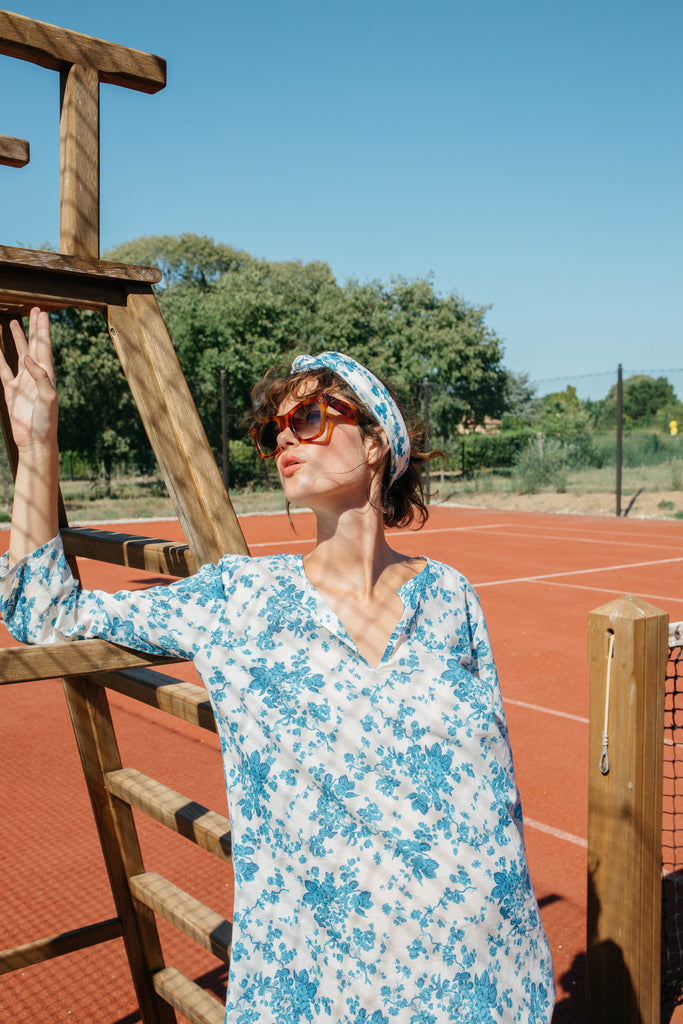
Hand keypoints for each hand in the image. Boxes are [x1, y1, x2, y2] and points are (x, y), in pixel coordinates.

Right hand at [0, 307, 57, 450]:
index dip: (43, 330)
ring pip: (19, 353)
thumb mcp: (48, 399)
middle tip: (35, 310)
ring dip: (18, 338)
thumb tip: (28, 357)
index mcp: (47, 375)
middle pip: (34, 345)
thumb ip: (40, 377)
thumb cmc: (46, 422)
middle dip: (34, 328)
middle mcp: (35, 375)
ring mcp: (22, 381)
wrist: (35, 440)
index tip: (42, 314)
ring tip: (15, 322)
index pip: (44, 347)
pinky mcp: (11, 390)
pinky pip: (3, 369)